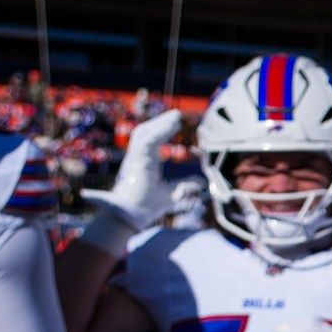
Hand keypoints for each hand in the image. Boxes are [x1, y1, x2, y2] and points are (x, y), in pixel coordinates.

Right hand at [89, 109, 184, 227]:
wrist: (131, 215)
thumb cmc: (147, 206)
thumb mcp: (173, 193)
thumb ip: (185, 185)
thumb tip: (201, 182)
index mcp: (143, 163)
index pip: (152, 141)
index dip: (163, 131)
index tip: (177, 124)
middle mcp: (137, 158)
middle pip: (146, 132)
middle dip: (160, 122)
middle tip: (177, 115)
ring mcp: (134, 158)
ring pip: (144, 133)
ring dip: (160, 123)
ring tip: (175, 117)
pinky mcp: (135, 161)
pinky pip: (147, 141)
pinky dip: (159, 132)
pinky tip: (172, 126)